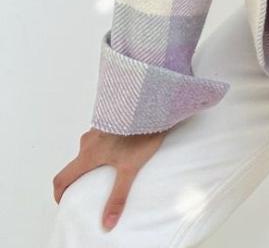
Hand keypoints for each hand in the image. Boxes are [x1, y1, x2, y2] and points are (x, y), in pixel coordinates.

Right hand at [52, 127, 168, 230]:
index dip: (60, 193)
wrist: (151, 104)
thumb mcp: (130, 168)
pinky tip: (122, 146)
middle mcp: (89, 140)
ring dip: (94, 158)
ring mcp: (99, 127)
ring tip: (111, 166)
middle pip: (77, 162)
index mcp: (88, 153)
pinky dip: (105, 145)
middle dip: (81, 175)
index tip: (64, 201)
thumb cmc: (139, 134)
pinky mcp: (110, 119)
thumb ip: (118, 196)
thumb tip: (108, 222)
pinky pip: (101, 136)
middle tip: (92, 185)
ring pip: (89, 147)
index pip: (62, 177)